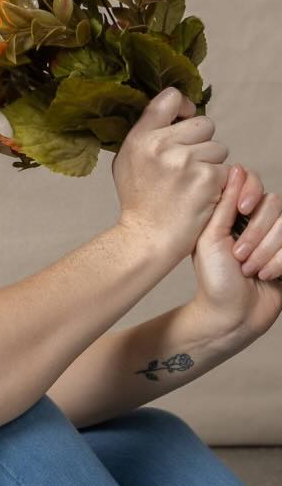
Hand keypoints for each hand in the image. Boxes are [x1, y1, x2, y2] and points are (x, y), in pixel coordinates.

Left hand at [190, 162, 281, 344]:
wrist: (230, 316)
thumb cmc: (214, 279)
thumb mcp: (210, 238)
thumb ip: (223, 203)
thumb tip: (233, 169)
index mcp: (233, 213)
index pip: (253, 183)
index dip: (251, 192)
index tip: (241, 209)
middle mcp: (256, 221)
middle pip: (273, 204)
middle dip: (256, 233)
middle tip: (238, 256)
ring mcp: (276, 237)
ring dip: (267, 251)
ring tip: (249, 269)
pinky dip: (280, 262)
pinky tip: (265, 276)